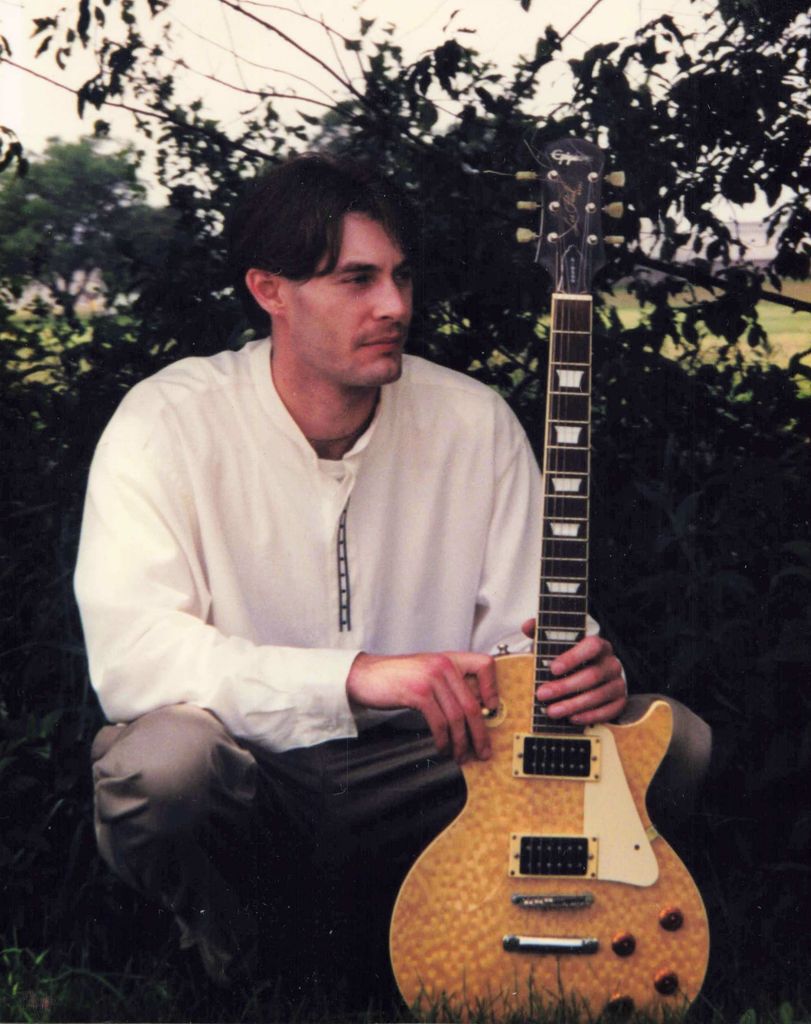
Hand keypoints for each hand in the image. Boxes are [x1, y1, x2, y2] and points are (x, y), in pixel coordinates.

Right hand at [346, 651, 496, 762]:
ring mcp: (430, 678)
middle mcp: (443, 665)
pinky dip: (443, 740)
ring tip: (459, 755)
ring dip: (461, 742)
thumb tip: (473, 712)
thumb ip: (449, 684)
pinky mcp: (418, 693)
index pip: (485, 665)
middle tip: (482, 750)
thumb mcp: (427, 672)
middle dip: (480, 733)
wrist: (365, 676)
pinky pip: (439, 722)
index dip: (493, 688)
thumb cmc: (396, 677)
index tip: (491, 709)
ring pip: (457, 716)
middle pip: (472, 703)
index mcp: (449, 659)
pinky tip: (442, 747)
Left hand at [521, 620, 626, 724]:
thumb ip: (542, 632)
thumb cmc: (570, 659)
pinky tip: (572, 718)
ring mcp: (618, 682)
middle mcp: (611, 662)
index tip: (552, 668)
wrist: (590, 674)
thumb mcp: (556, 644)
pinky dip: (589, 716)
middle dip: (564, 687)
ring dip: (573, 705)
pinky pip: (609, 711)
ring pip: (598, 695)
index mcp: (599, 644)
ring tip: (551, 711)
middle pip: (592, 675)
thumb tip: (527, 625)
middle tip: (542, 694)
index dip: (573, 657)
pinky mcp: (620, 700)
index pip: (592, 646)